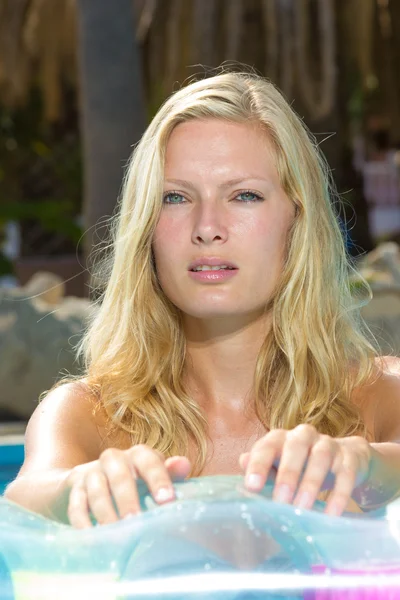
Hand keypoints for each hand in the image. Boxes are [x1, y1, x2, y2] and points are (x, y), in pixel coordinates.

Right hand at [66, 445, 190, 527]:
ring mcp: (92, 473)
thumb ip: (169, 472)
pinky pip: (76, 504)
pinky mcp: (75, 489)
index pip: (149, 460)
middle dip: (128, 498)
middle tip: (135, 521)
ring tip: (114, 532)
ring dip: (105, 512)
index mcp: (137, 455)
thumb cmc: (133, 480)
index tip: (167, 500)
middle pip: (120, 475)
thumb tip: (185, 464)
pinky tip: (92, 536)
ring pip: (97, 490)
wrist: (90, 479)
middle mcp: (113, 459)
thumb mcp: (151, 475)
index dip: (158, 478)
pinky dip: (82, 521)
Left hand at [239, 424, 371, 515]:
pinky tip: (332, 514)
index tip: (252, 486)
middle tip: (280, 501)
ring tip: (303, 509)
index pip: (267, 446)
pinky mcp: (349, 458)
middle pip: (295, 447)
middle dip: (287, 474)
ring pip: (320, 458)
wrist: (346, 458)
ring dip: (311, 484)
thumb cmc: (303, 465)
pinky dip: (339, 495)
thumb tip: (242, 462)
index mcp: (281, 437)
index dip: (259, 464)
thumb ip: (262, 467)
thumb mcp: (280, 466)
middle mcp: (304, 435)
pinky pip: (345, 474)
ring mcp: (329, 444)